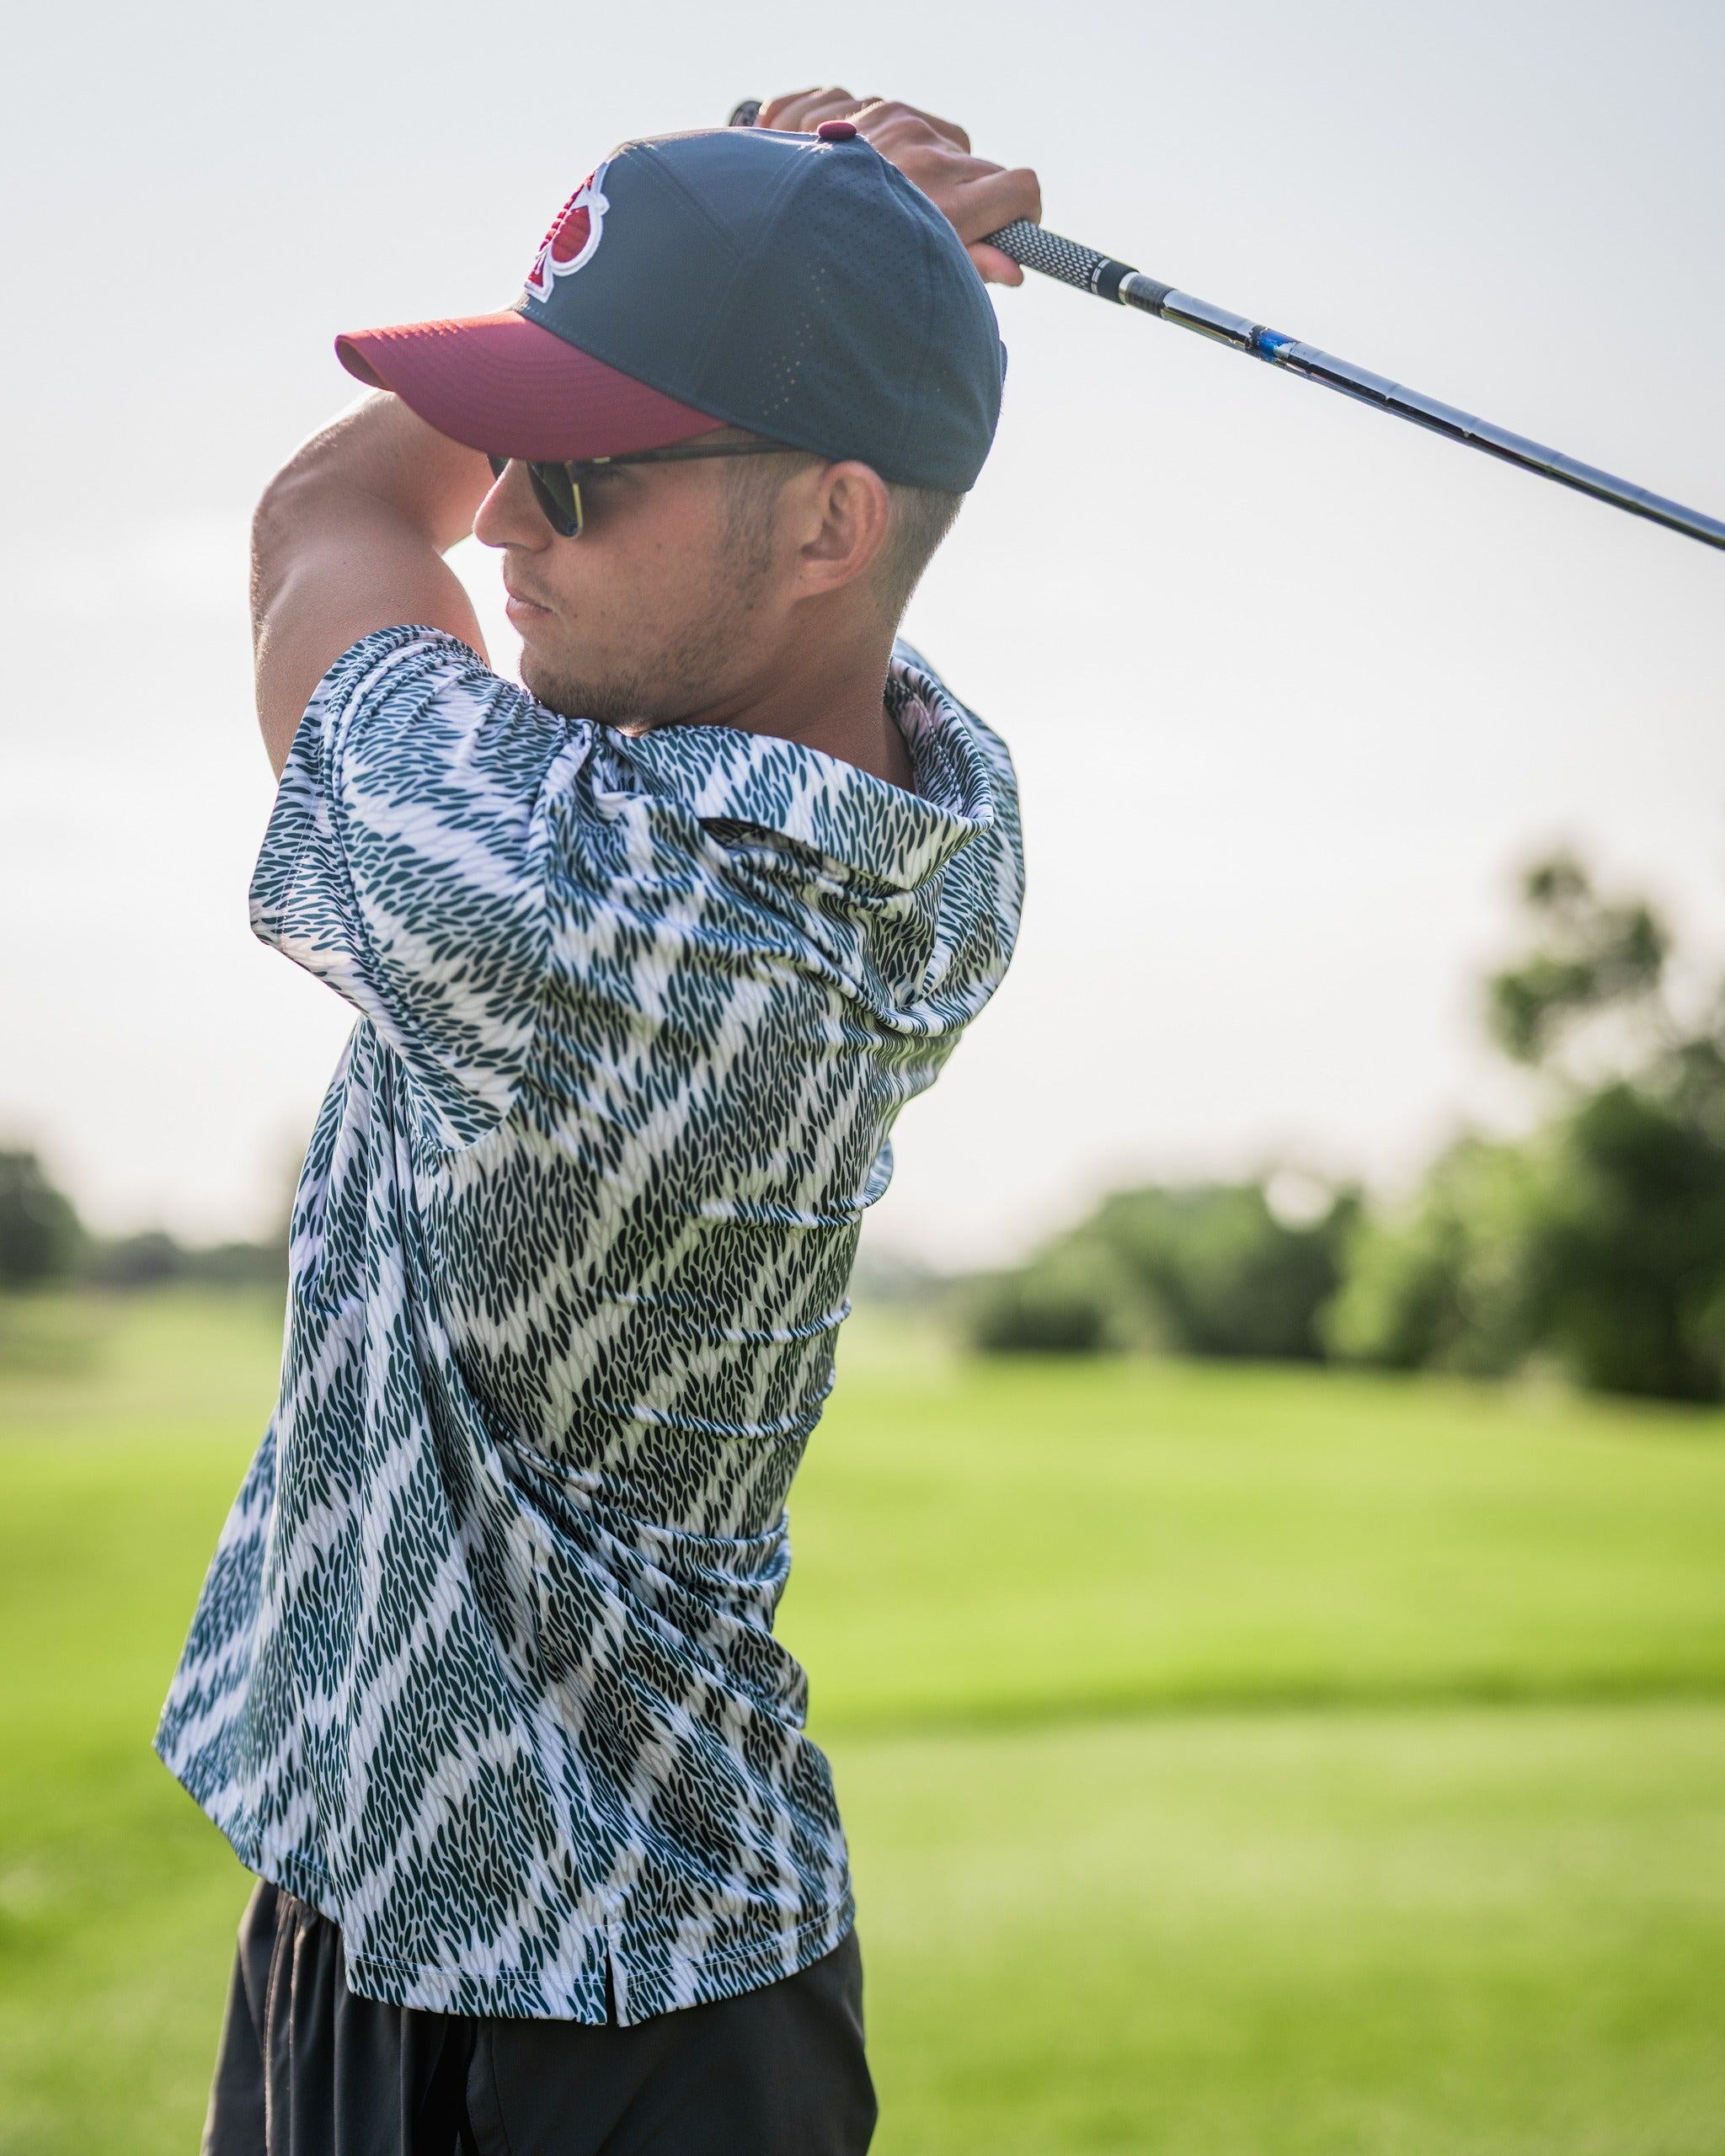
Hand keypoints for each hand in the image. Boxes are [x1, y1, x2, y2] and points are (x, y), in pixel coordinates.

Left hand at [758, 90, 1040, 284]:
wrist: (759, 228)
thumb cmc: (836, 267)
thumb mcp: (909, 277)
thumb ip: (969, 266)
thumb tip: (1016, 270)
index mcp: (945, 200)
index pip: (1020, 186)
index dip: (1021, 207)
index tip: (1011, 224)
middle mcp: (923, 150)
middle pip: (979, 165)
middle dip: (968, 194)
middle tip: (930, 224)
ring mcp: (890, 118)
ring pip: (941, 140)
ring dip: (923, 167)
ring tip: (880, 200)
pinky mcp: (861, 100)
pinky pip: (901, 118)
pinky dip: (885, 143)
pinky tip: (855, 172)